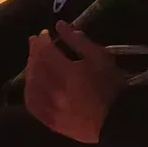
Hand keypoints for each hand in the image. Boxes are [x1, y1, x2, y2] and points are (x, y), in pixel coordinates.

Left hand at [23, 18, 123, 143]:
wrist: (117, 121)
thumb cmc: (110, 87)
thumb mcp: (100, 57)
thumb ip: (78, 40)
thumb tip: (60, 25)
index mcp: (67, 74)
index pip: (45, 52)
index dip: (42, 41)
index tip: (44, 33)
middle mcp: (54, 91)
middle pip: (36, 67)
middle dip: (34, 52)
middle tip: (35, 42)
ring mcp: (50, 108)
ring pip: (31, 85)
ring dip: (30, 69)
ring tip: (34, 60)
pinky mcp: (51, 122)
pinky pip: (32, 104)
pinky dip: (30, 90)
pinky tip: (33, 83)